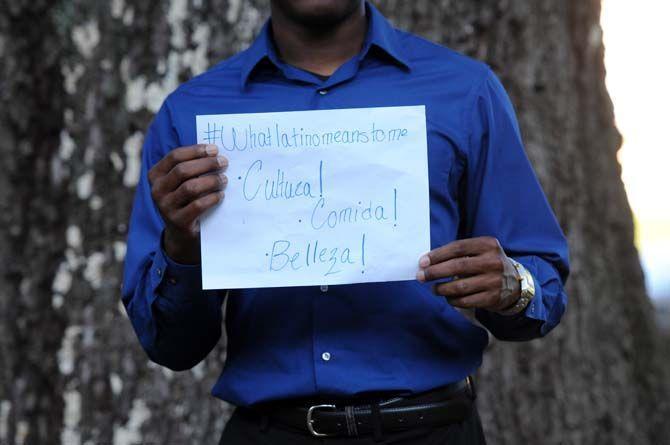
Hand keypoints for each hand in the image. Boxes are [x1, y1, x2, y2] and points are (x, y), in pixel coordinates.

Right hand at [148, 144, 227, 263]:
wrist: (182, 233)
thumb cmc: (186, 200)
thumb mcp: (183, 182)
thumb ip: (192, 167)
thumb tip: (214, 152)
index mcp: (156, 176)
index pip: (174, 156)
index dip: (196, 151)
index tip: (214, 149)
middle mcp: (157, 191)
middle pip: (182, 170)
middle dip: (206, 164)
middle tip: (224, 163)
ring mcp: (165, 207)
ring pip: (190, 188)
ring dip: (211, 181)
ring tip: (224, 179)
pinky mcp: (178, 221)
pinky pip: (197, 205)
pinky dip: (212, 198)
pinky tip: (221, 195)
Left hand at [416, 236, 520, 311]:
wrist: (514, 283)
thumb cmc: (486, 264)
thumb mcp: (479, 251)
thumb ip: (458, 253)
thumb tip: (427, 262)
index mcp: (488, 245)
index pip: (458, 248)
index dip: (437, 255)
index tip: (422, 262)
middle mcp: (493, 261)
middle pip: (457, 266)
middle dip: (435, 272)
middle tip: (421, 276)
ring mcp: (494, 281)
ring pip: (460, 286)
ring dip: (442, 288)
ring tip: (434, 288)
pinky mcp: (493, 298)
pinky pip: (466, 301)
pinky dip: (453, 300)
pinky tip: (447, 297)